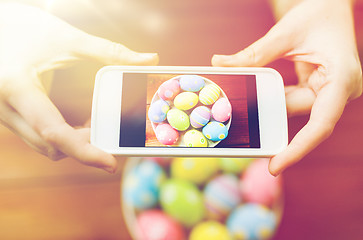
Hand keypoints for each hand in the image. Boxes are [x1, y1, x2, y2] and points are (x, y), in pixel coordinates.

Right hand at [0, 3, 158, 172]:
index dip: (85, 151)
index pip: (53, 133)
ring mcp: (3, 114)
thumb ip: (110, 52)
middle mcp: (5, 108)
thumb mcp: (68, 39)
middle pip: (51, 146)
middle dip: (84, 145)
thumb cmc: (26, 27)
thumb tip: (150, 60)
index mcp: (16, 88)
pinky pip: (38, 136)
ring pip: (43, 145)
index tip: (111, 163)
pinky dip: (61, 136)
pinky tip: (78, 122)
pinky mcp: (9, 114)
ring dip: (72, 141)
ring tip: (96, 123)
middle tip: (111, 131)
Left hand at [212, 0, 361, 174]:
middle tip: (244, 138)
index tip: (275, 165)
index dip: (297, 149)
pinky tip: (256, 96)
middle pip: (302, 117)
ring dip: (270, 106)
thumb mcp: (285, 33)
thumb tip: (219, 64)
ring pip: (295, 108)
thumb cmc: (318, 12)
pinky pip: (293, 99)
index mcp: (342, 79)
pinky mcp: (320, 88)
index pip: (320, 124)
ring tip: (243, 109)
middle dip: (272, 121)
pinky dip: (275, 98)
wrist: (332, 5)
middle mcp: (340, 90)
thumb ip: (254, 54)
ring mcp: (330, 90)